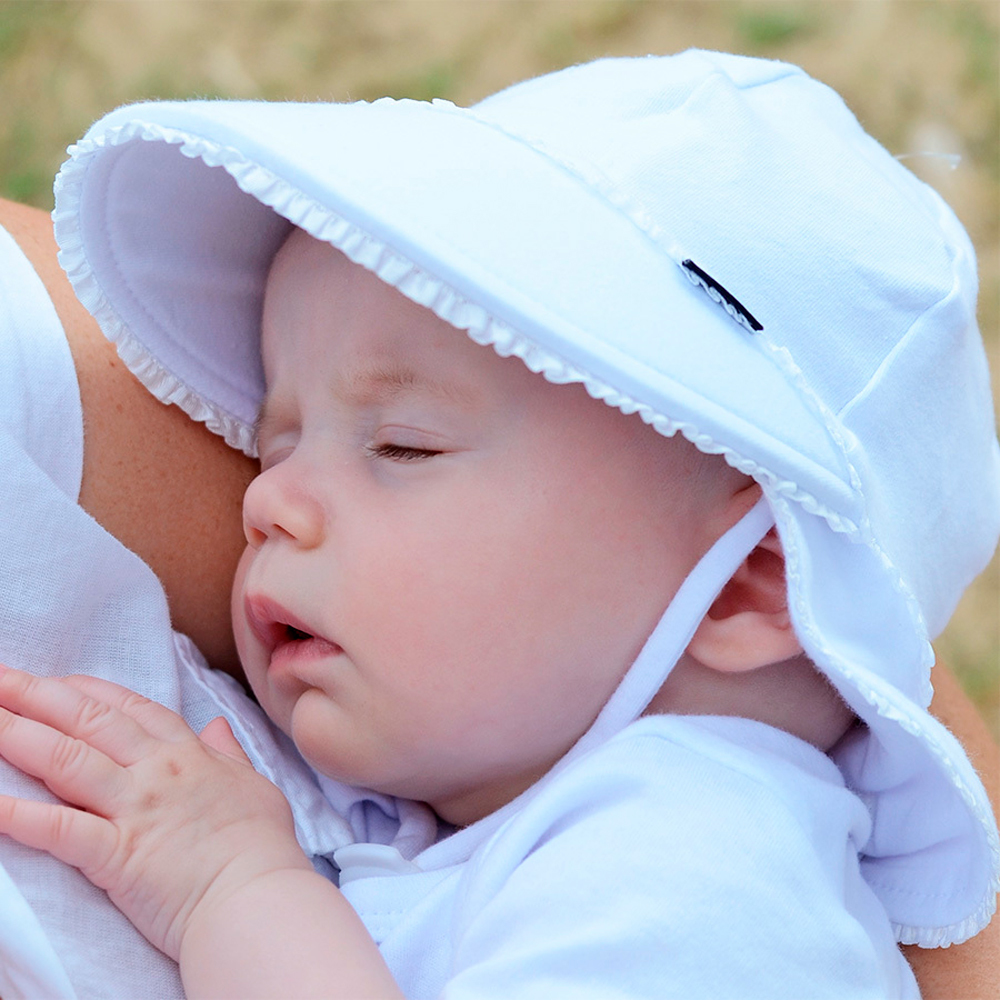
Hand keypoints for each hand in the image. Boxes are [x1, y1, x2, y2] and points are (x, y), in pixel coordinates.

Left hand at [0, 665, 312, 960]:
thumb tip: (218, 727)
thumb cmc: (263, 847)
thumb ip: (230, 754)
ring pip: (64, 760)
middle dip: (37, 695)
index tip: (58, 680)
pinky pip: (57, 829)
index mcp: (187, 754)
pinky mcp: (114, 854)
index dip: (89, 690)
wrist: (258, 897)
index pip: (131, 709)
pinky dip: (17, 815)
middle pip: (87, 721)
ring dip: (16, 735)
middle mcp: (154, 771)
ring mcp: (133, 809)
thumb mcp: (254, 787)